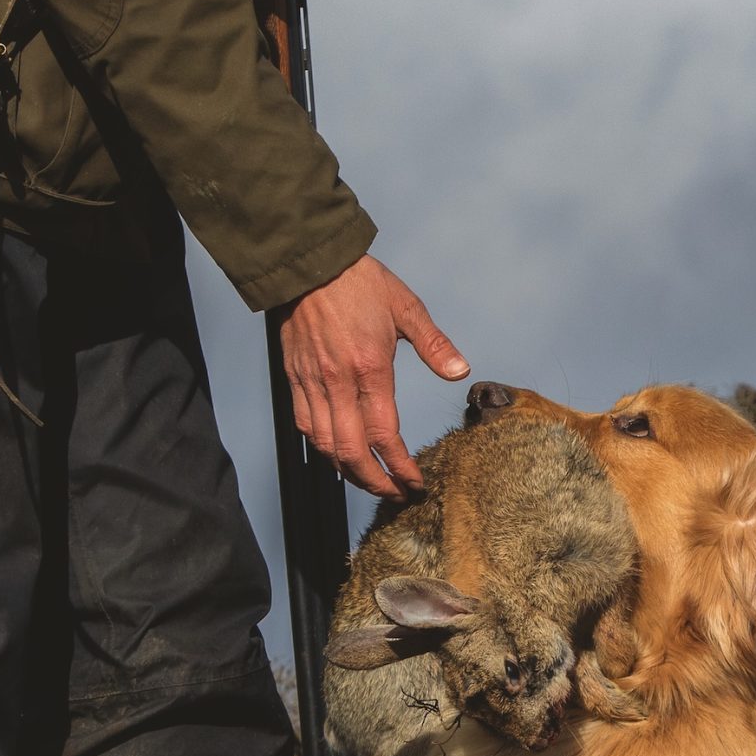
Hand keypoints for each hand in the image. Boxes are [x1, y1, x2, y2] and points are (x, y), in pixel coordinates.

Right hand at [281, 254, 469, 498]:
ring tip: (369, 480)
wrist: (310, 262)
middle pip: (351, 453)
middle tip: (394, 493)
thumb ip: (434, 344)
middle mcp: (338, 382)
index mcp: (370, 368)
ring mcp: (313, 382)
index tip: (414, 483)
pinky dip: (322, 448)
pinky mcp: (295, 378)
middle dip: (374, 482)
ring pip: (324, 446)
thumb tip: (460, 372)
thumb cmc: (359, 282)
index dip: (400, 467)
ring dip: (347, 471)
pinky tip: (338, 453)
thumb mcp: (406, 307)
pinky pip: (305, 425)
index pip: (383, 435)